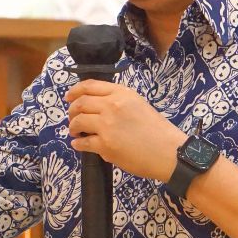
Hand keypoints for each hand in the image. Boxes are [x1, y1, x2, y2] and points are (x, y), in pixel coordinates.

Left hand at [65, 80, 186, 181]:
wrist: (168, 151)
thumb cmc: (157, 129)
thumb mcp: (139, 104)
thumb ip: (118, 102)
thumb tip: (97, 107)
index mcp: (121, 94)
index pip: (89, 86)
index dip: (75, 91)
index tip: (69, 97)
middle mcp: (111, 106)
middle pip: (80, 104)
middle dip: (72, 112)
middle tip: (73, 118)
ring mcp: (107, 126)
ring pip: (78, 122)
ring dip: (73, 127)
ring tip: (76, 132)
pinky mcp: (105, 145)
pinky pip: (83, 143)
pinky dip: (78, 144)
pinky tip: (79, 144)